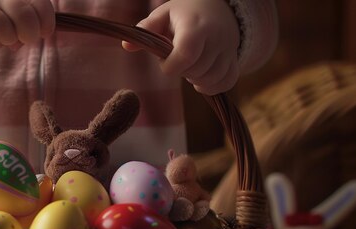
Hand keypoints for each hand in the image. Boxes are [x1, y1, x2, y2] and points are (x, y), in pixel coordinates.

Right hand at [0, 0, 54, 50]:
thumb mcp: (13, 12)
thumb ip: (27, 22)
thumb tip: (24, 41)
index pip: (39, 2)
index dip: (46, 22)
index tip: (43, 31)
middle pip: (22, 14)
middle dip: (29, 33)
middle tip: (25, 39)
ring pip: (1, 26)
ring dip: (9, 39)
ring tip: (5, 39)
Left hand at [123, 0, 239, 94]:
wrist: (218, 8)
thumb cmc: (184, 14)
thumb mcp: (163, 15)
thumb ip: (146, 30)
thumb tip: (126, 46)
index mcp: (195, 26)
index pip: (186, 54)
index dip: (171, 66)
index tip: (164, 62)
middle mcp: (216, 38)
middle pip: (197, 70)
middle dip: (182, 71)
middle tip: (177, 60)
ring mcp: (228, 50)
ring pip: (211, 79)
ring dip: (195, 80)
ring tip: (189, 66)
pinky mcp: (234, 60)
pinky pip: (226, 82)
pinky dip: (213, 86)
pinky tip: (202, 79)